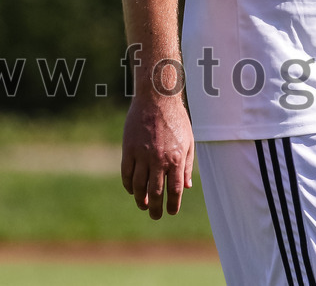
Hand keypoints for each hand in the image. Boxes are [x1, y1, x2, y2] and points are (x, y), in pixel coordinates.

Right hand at [121, 91, 194, 218]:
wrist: (157, 99)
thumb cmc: (176, 120)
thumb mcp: (188, 141)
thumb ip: (186, 165)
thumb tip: (186, 187)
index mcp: (176, 158)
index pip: (174, 190)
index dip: (172, 205)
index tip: (170, 212)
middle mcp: (159, 159)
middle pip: (156, 192)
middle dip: (155, 208)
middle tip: (155, 216)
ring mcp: (142, 155)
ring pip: (139, 186)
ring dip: (140, 199)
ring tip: (143, 205)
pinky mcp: (129, 150)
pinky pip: (126, 174)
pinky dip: (128, 185)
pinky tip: (132, 190)